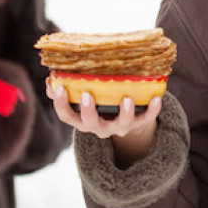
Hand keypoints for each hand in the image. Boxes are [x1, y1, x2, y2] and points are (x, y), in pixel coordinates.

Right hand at [46, 82, 160, 167]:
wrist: (123, 119)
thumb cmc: (98, 102)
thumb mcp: (81, 98)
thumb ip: (66, 90)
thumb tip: (51, 80)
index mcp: (82, 120)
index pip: (66, 116)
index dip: (60, 104)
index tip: (59, 88)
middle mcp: (99, 127)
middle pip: (90, 124)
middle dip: (88, 110)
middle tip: (87, 94)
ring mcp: (119, 127)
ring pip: (121, 125)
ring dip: (124, 113)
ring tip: (127, 99)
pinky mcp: (137, 124)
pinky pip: (146, 119)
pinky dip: (152, 110)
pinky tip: (157, 97)